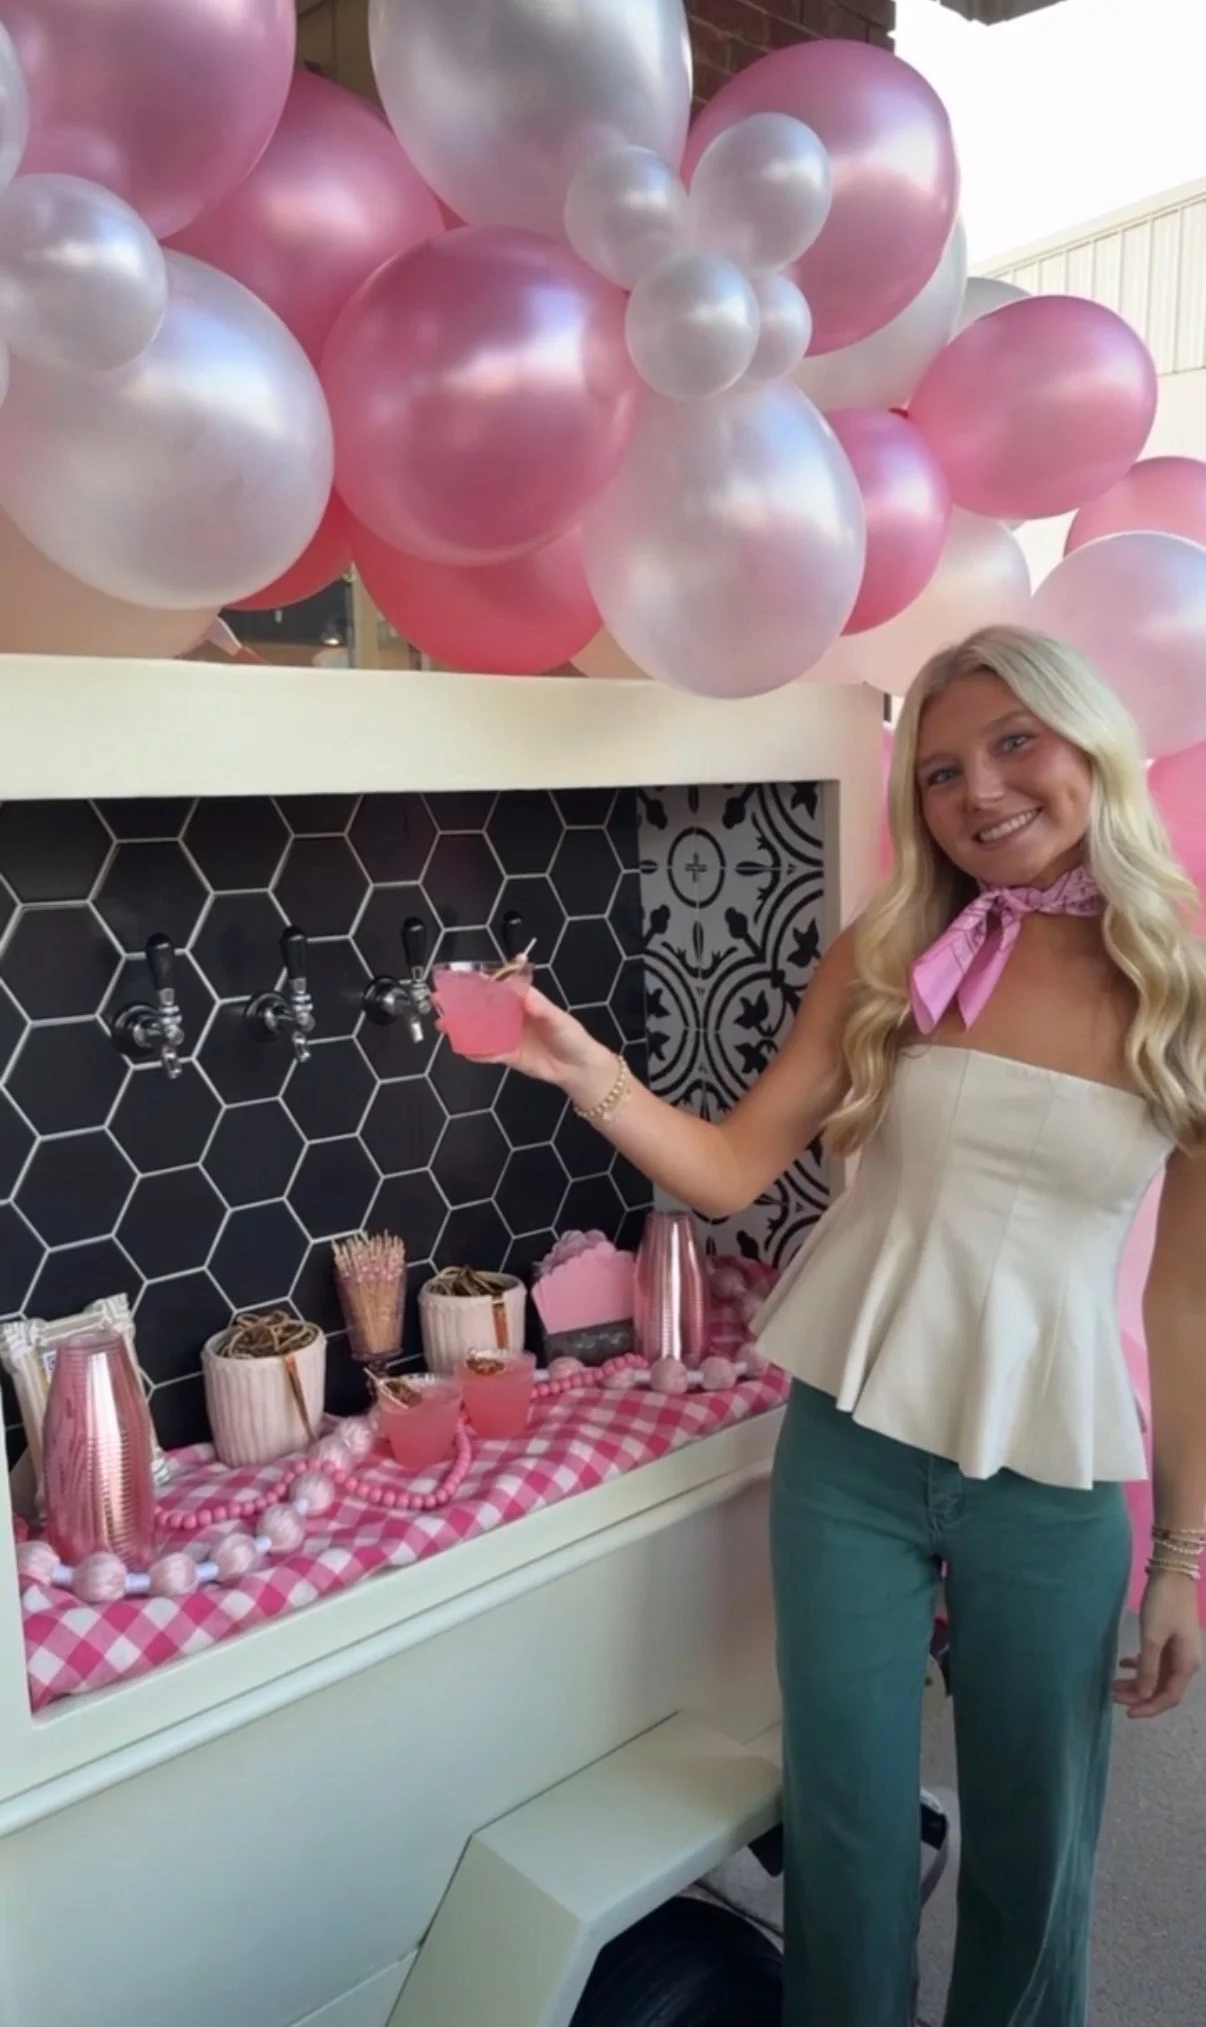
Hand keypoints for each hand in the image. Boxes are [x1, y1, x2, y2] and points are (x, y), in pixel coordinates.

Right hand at [438, 985, 616, 1104]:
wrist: (578, 1068)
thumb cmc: (571, 1037)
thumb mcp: (558, 1019)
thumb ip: (540, 1007)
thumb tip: (523, 995)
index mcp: (524, 1001)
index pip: (498, 988)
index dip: (479, 982)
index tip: (461, 978)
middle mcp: (512, 1017)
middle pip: (482, 1007)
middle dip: (461, 1004)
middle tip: (440, 1000)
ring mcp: (508, 1036)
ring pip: (480, 1029)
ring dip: (462, 1027)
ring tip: (443, 1024)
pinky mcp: (507, 1055)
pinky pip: (487, 1053)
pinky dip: (475, 1052)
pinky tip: (462, 1048)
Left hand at [1114, 1570, 1201, 1718]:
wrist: (1172, 1571)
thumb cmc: (1163, 1604)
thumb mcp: (1152, 1637)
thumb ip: (1148, 1668)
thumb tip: (1144, 1695)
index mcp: (1186, 1663)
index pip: (1169, 1696)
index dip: (1150, 1707)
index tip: (1128, 1713)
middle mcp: (1185, 1660)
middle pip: (1162, 1687)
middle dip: (1139, 1695)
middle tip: (1114, 1696)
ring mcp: (1178, 1648)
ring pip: (1156, 1674)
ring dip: (1137, 1680)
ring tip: (1114, 1684)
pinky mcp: (1169, 1636)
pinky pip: (1154, 1659)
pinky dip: (1139, 1664)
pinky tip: (1123, 1663)